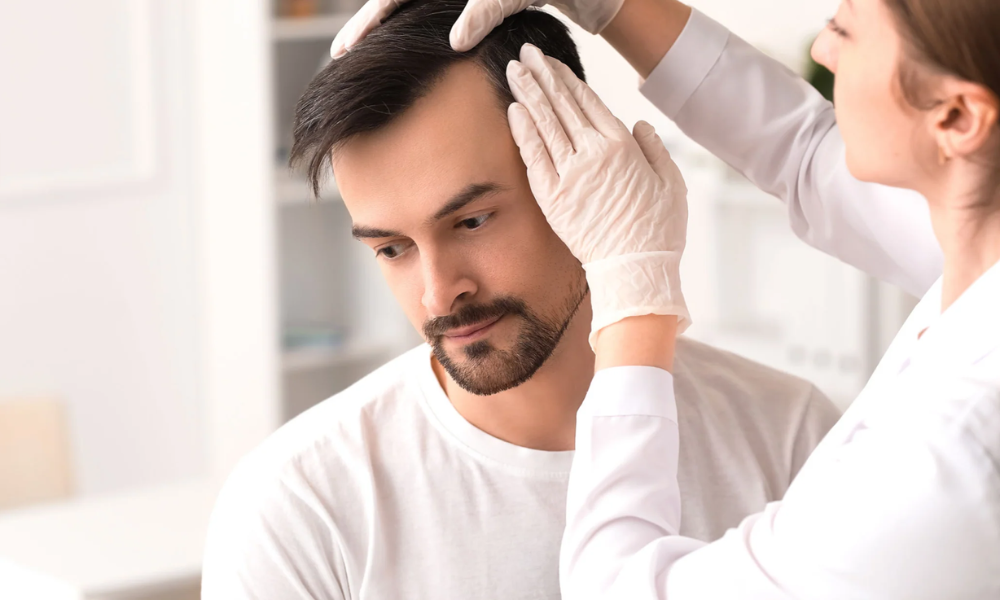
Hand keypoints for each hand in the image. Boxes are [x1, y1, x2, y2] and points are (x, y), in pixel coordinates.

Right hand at [330, 0, 625, 56]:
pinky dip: (419, 36)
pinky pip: (435, 19)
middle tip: (342, 57)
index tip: (346, 48)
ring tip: (364, 59)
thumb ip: (488, 8)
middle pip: (399, 2)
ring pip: (414, 12)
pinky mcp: (478, 5)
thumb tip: (456, 39)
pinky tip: (405, 55)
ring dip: (391, 34)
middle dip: (371, 27)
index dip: (370, 22)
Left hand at [506, 44, 689, 344]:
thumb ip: (654, 149)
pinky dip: (523, 131)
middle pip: (562, 105)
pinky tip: (514, 111)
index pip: (588, 102)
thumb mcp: (672, 183)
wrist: (635, 269)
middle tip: (526, 56)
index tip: (553, 65)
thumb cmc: (657, 231)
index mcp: (623, 146)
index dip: (567, 80)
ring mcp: (570, 175)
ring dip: (528, 94)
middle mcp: (593, 154)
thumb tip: (639, 124)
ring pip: (544, 124)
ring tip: (514, 72)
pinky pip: (534, 156)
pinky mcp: (552, 197)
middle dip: (542, 76)